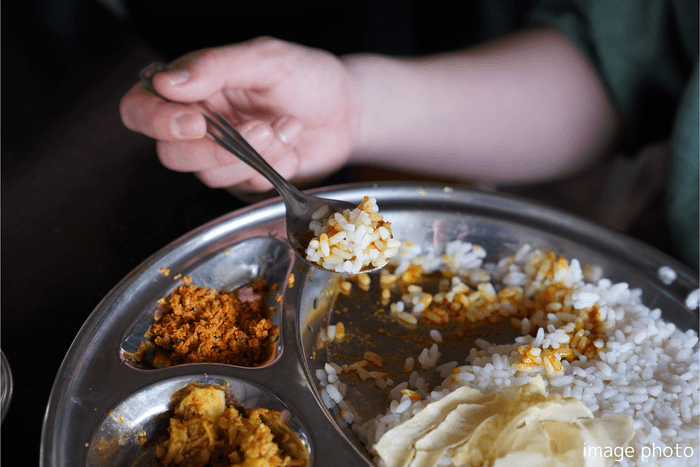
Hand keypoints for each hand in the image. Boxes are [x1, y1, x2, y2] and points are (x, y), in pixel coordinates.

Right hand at [120, 37, 360, 190]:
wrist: (346, 111)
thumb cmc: (307, 77)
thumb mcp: (268, 59)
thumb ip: (217, 66)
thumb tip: (167, 81)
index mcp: (191, 87)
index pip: (140, 109)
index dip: (156, 122)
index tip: (195, 122)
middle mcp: (198, 123)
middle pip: (171, 154)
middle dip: (219, 148)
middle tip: (261, 127)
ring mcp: (221, 155)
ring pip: (210, 175)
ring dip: (257, 155)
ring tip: (287, 125)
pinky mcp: (245, 178)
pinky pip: (245, 188)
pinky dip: (274, 168)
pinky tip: (292, 144)